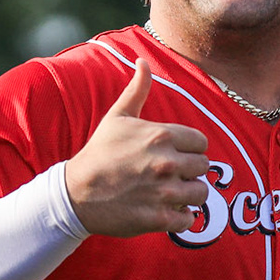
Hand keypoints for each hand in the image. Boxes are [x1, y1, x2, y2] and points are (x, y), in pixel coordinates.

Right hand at [64, 59, 210, 237]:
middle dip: (190, 171)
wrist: (75, 193)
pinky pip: (189, 218)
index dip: (189, 149)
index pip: (201, 142)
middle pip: (204, 167)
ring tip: (170, 192)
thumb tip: (143, 61)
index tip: (174, 154)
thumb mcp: (117, 118)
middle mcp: (166, 162)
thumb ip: (137, 90)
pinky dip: (181, 217)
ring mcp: (164, 191)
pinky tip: (166, 210)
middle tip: (169, 174)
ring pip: (201, 193)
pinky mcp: (159, 217)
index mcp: (161, 136)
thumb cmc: (99, 153)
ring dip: (189, 194)